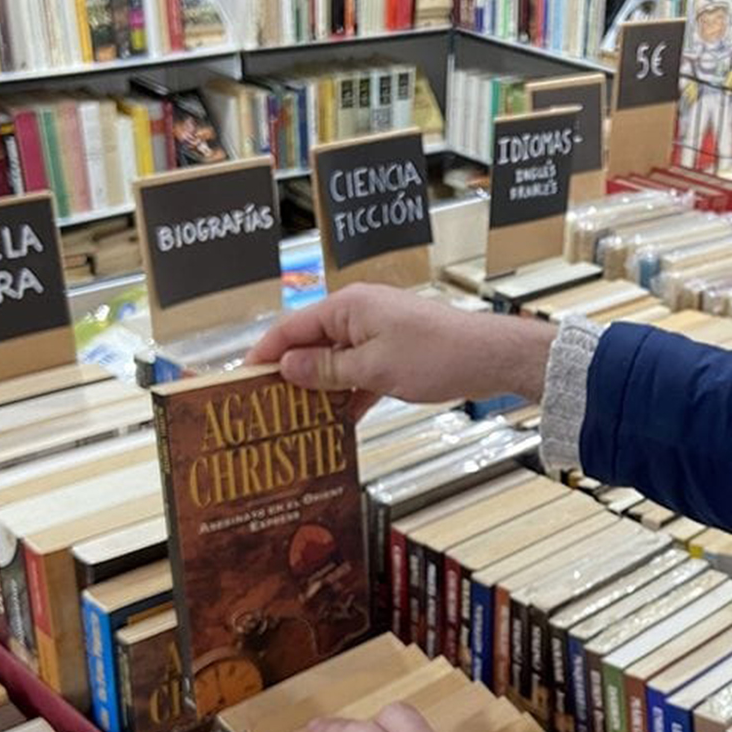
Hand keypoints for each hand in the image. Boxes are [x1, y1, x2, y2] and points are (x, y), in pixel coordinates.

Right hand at [245, 283, 556, 420]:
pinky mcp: (393, 353)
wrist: (489, 359)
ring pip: (335, 363)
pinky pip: (359, 373)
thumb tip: (287, 367)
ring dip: (319, 390)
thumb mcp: (373, 368)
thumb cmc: (437, 355)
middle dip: (289, 375)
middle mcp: (358, 314)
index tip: (242, 378)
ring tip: (295, 420)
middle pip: (310, 345)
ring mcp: (377, 333)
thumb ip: (327, 369)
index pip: (291, 328)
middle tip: (265, 406)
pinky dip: (348, 395)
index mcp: (347, 307)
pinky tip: (337, 424)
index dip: (264, 354)